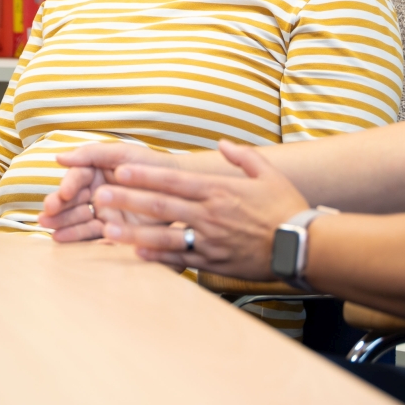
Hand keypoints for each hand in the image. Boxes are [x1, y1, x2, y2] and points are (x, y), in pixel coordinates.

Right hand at [39, 140, 163, 241]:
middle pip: (72, 200)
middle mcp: (96, 191)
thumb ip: (91, 154)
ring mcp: (103, 211)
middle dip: (58, 206)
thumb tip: (58, 157)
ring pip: (78, 217)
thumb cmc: (149, 165)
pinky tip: (60, 239)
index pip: (76, 178)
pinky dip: (75, 236)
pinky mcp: (112, 229)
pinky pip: (91, 233)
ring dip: (61, 222)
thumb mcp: (121, 153)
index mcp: (96, 171)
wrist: (177, 188)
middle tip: (47, 214)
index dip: (67, 185)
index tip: (64, 193)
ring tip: (48, 227)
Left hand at [90, 139, 309, 277]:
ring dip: (134, 232)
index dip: (145, 175)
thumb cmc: (287, 208)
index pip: (174, 180)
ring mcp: (210, 240)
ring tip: (107, 229)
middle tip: (101, 195)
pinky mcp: (215, 262)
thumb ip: (242, 156)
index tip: (120, 170)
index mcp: (219, 190)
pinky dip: (159, 256)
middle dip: (129, 199)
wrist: (303, 246)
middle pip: (162, 205)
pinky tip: (138, 254)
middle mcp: (210, 214)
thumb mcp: (268, 173)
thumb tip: (222, 143)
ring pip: (165, 235)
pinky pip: (182, 258)